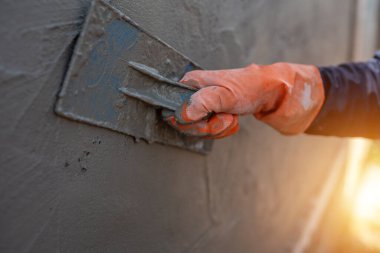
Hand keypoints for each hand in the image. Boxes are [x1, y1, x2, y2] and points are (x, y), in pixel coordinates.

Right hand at [163, 62, 323, 137]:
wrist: (281, 94)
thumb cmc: (255, 87)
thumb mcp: (227, 94)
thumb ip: (203, 102)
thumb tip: (182, 113)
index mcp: (193, 83)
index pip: (173, 108)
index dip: (188, 120)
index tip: (206, 118)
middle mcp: (196, 94)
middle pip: (185, 122)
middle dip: (207, 127)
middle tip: (225, 118)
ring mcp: (207, 106)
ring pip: (199, 130)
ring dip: (218, 129)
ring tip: (232, 117)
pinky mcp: (217, 115)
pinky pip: (212, 132)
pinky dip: (224, 131)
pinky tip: (234, 121)